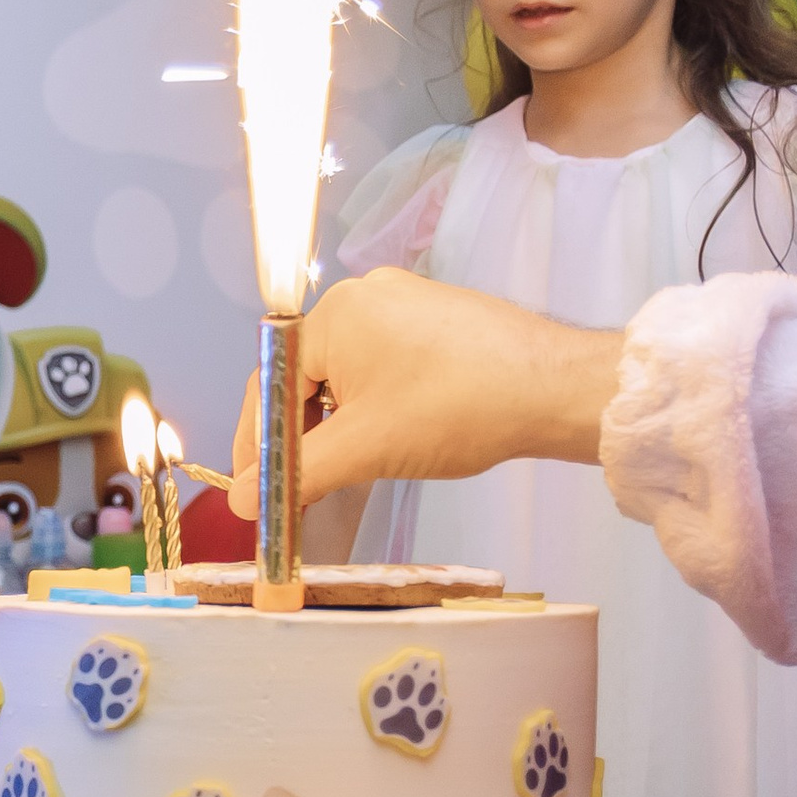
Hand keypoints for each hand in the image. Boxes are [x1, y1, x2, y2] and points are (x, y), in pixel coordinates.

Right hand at [226, 268, 621, 514]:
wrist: (553, 389)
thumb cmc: (456, 408)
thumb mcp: (363, 449)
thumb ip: (295, 473)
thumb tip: (242, 501)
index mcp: (334, 313)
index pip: (269, 383)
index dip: (257, 444)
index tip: (254, 490)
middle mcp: (364, 295)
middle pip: (304, 376)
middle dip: (298, 436)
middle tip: (298, 489)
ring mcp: (404, 303)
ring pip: (344, 374)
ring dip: (335, 425)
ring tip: (344, 470)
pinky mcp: (435, 319)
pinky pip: (380, 364)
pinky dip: (370, 406)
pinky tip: (385, 439)